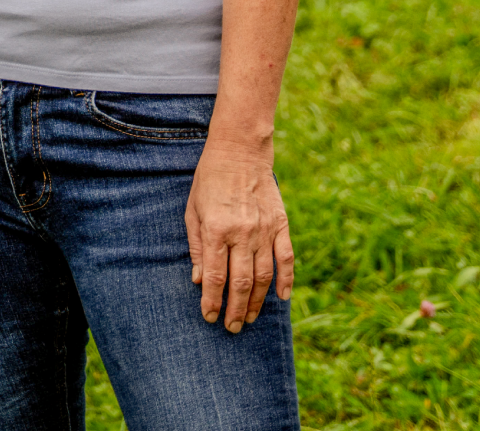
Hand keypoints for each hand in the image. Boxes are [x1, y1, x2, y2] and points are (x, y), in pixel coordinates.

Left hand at [184, 141, 294, 333]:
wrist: (240, 152)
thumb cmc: (209, 181)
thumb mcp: (192, 211)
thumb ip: (197, 246)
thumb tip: (199, 280)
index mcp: (216, 229)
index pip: (216, 276)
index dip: (212, 301)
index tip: (209, 317)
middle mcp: (242, 233)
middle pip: (241, 282)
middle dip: (234, 309)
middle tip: (231, 327)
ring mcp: (265, 229)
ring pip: (264, 275)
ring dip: (256, 301)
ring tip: (248, 318)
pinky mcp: (281, 224)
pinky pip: (286, 258)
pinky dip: (286, 280)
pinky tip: (282, 298)